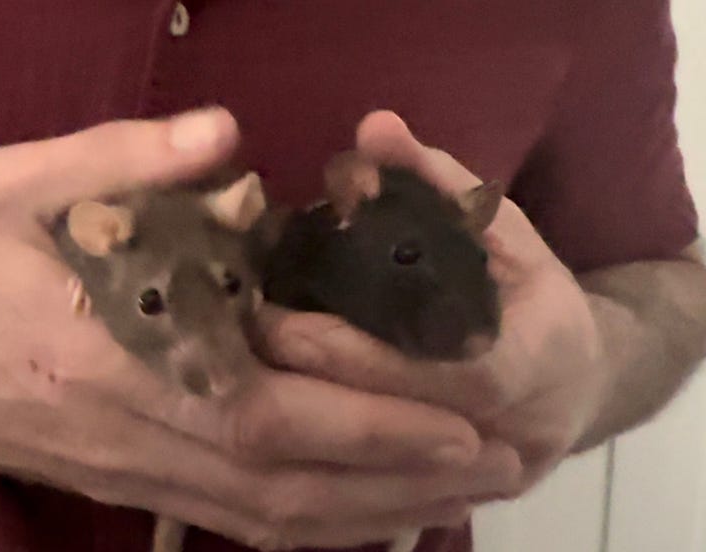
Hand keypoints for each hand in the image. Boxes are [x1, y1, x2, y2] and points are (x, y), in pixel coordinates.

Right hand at [0, 107, 520, 548]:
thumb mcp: (20, 186)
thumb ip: (125, 158)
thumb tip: (229, 139)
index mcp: (112, 354)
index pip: (265, 407)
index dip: (369, 421)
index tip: (458, 412)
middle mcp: (135, 435)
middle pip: (290, 479)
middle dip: (403, 476)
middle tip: (498, 458)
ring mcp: (136, 475)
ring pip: (273, 516)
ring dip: (373, 512)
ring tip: (459, 492)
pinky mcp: (134, 490)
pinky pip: (237, 524)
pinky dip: (313, 527)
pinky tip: (367, 516)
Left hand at [260, 110, 610, 493]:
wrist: (572, 387)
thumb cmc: (535, 299)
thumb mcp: (503, 232)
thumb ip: (441, 183)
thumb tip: (375, 129)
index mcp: (524, 365)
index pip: (426, 368)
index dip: (345, 348)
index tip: (268, 319)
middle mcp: (500, 437)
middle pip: (386, 430)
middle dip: (300, 392)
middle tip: (223, 353)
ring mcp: (467, 483)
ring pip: (367, 484)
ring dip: (290, 439)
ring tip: (223, 391)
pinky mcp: (434, 505)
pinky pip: (360, 507)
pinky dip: (303, 474)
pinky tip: (248, 440)